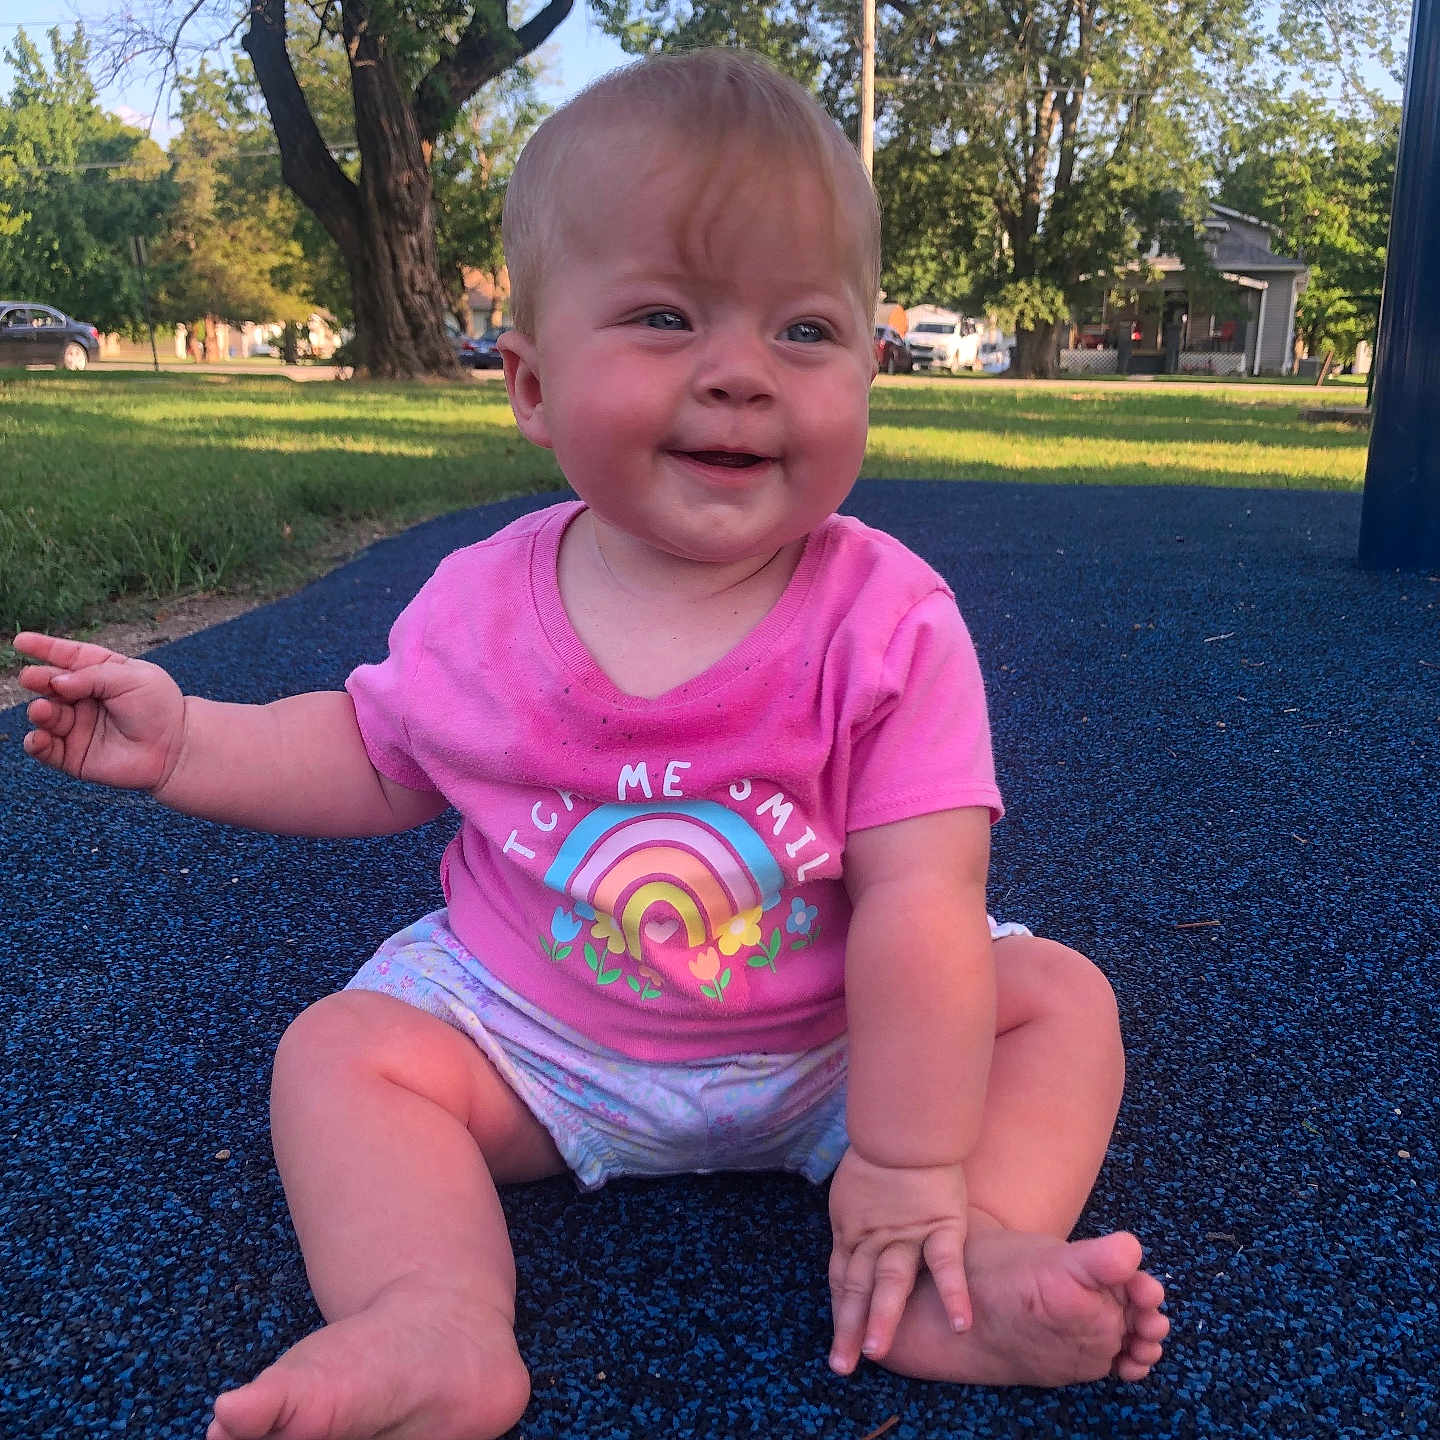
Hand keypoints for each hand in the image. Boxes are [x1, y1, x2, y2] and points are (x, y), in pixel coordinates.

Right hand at [14, 632, 186, 791]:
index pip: (69, 656)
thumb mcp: (133, 679)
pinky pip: (45, 748)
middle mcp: (84, 698)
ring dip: (40, 711)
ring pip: (45, 715)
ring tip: (44, 709)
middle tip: (33, 678)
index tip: (21, 641)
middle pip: (51, 684)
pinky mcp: (73, 755)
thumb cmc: (159, 708)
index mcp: (101, 673)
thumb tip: (57, 682)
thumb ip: (94, 676)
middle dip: (39, 679)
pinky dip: (36, 742)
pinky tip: (37, 737)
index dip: (45, 648)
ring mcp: (77, 726)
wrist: (176, 749)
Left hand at [826, 1146, 971, 1373]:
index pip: (842, 1277)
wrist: (904, 1126)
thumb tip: (856, 1228)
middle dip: (849, 1327)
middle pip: (858, 1288)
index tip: (839, 1339)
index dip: (841, 1309)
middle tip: (842, 1365)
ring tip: (876, 1354)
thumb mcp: (853, 1185)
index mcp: (852, 1229)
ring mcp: (905, 1235)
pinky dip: (953, 1294)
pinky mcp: (940, 1226)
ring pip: (891, 1282)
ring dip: (883, 1318)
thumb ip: (856, 1213)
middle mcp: (873, 1238)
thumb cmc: (880, 1148)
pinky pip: (946, 1265)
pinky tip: (961, 1325)